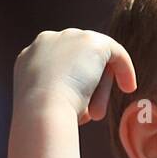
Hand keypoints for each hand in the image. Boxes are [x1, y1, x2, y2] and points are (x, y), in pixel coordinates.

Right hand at [12, 29, 136, 123]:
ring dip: (98, 89)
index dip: (71, 83)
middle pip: (77, 60)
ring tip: (95, 113)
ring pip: (94, 61)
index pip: (57, 63)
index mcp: (28, 57)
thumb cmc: (41, 119)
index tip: (78, 102)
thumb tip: (76, 105)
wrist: (41, 111)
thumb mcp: (43, 106)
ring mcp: (69, 38)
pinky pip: (115, 52)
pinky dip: (124, 70)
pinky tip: (129, 87)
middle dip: (86, 85)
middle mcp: (46, 41)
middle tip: (92, 112)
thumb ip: (56, 96)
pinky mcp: (92, 42)